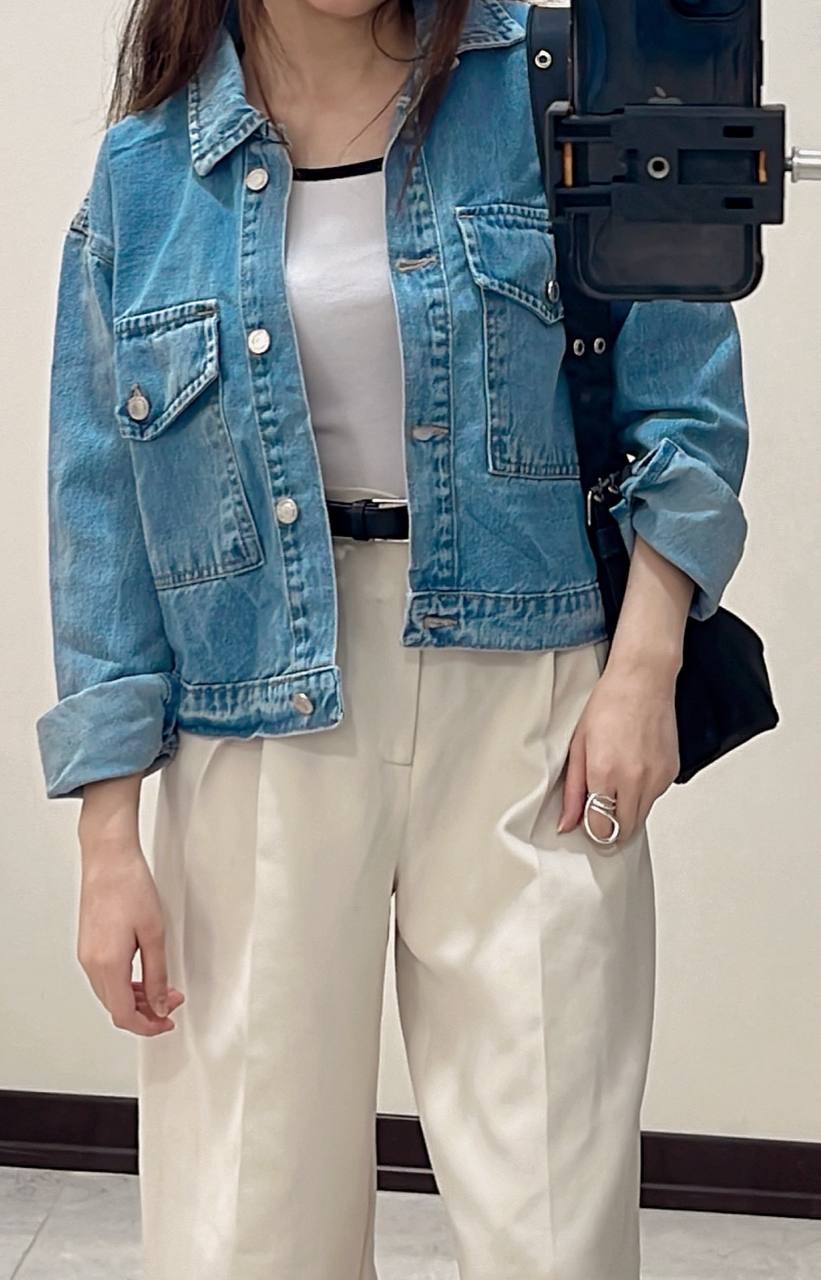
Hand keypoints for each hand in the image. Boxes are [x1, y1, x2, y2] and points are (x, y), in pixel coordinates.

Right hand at [77, 823, 184, 1035]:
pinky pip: (105, 978)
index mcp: (108, 964)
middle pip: (116, 1007)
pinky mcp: (88, 945)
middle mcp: (92, 963)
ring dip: (136, 998)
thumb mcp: (155, 933)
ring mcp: (87, 955)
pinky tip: (144, 976)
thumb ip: (158, 973)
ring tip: (163, 989)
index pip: (124, 1014)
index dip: (147, 1026)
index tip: (166, 1022)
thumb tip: (160, 1003)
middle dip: (146, 1012)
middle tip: (171, 1003)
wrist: (109, 859)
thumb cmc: (130, 886)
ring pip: (110, 993)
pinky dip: (126, 984)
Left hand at [557, 655, 679, 843]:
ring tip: (617, 783)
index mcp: (605, 773)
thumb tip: (567, 823)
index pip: (602, 828)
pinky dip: (643, 794)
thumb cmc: (609, 705)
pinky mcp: (671, 772)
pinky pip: (655, 798)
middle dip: (611, 829)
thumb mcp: (579, 747)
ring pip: (641, 817)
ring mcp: (657, 777)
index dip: (593, 831)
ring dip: (627, 812)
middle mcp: (634, 780)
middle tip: (600, 815)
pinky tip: (634, 770)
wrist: (642, 681)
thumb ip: (573, 791)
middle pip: (624, 831)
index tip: (589, 825)